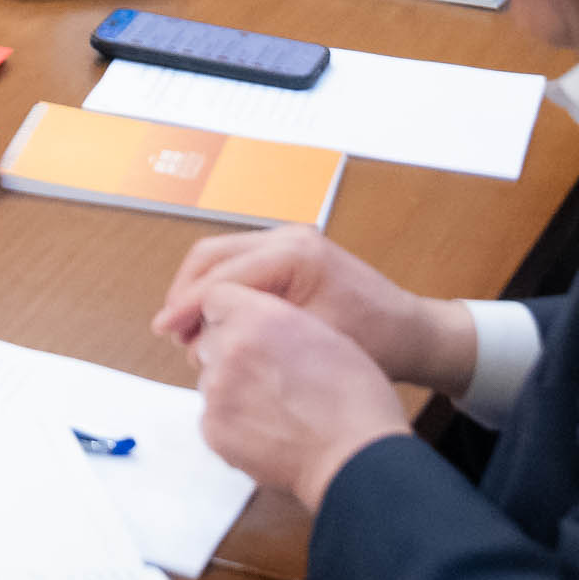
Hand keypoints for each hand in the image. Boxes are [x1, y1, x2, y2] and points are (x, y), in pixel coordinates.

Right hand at [152, 227, 473, 392]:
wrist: (414, 334)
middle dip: (185, 292)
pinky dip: (220, 288)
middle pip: (213, 254)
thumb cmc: (375, 343)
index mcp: (295, 252)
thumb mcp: (310, 341)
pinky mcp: (291, 253)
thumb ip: (254, 331)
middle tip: (169, 330)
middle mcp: (288, 236)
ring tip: (186, 329)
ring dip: (199, 290)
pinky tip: (214, 318)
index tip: (164, 331)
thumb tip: (202, 336)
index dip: (187, 304)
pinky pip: (240, 263)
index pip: (223, 275)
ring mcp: (290, 240)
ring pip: (222, 256)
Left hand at [181, 280, 416, 512]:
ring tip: (275, 407)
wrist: (356, 458)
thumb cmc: (354, 399)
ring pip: (210, 378)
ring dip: (231, 387)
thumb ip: (277, 320)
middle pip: (209, 338)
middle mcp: (230, 347)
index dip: (232, 313)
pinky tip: (268, 429)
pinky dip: (232, 422)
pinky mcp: (213, 428)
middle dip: (229, 351)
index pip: (215, 297)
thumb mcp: (325, 335)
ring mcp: (217, 390)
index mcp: (259, 316)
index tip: (247, 329)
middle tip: (267, 374)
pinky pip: (213, 415)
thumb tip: (253, 321)